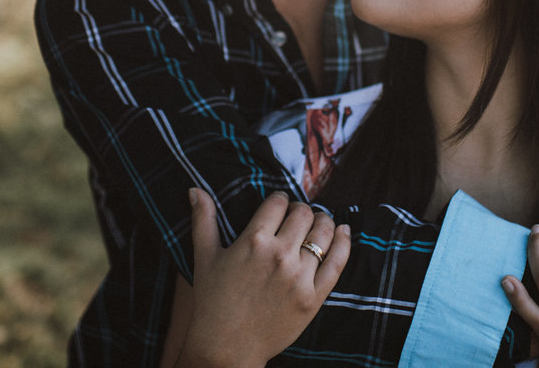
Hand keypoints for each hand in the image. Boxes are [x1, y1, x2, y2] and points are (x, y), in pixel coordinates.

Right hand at [176, 189, 350, 367]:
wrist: (226, 348)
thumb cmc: (212, 301)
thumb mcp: (204, 257)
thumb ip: (202, 220)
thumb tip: (194, 189)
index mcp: (254, 240)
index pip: (278, 202)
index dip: (279, 199)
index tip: (278, 204)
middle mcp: (279, 255)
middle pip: (303, 213)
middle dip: (300, 210)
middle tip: (296, 216)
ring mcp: (299, 277)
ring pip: (323, 233)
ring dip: (322, 222)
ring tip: (318, 223)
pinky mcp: (313, 297)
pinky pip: (337, 262)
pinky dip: (344, 242)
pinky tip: (343, 231)